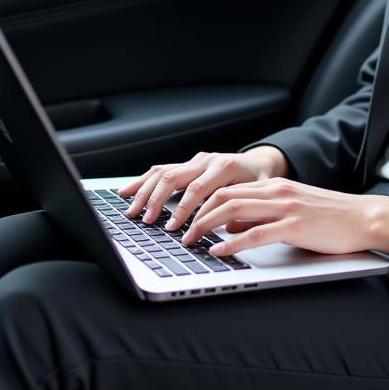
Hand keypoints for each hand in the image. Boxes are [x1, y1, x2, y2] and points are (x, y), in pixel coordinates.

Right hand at [117, 147, 287, 226]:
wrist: (262, 162)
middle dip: (158, 201)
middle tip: (148, 221)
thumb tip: (229, 229)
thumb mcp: (260, 194)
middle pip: (175, 177)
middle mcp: (207, 160)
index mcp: (225, 167)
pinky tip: (127, 192)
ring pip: (164, 172)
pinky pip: (161, 170)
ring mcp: (196, 160)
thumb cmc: (261, 181)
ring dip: (146, 192)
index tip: (175, 229)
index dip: (185, 210)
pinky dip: (143, 181)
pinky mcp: (188, 163)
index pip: (199, 189)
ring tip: (133, 212)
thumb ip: (246, 208)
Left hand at [178, 177, 388, 258]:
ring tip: (191, 242)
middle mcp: (277, 192)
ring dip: (206, 227)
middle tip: (180, 232)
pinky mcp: (295, 227)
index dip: (202, 204)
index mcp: (276, 186)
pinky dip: (232, 243)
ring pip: (234, 211)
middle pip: (225, 197)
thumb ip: (261, 216)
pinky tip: (219, 251)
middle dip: (196, 214)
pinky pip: (255, 234)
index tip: (186, 219)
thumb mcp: (291, 211)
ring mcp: (286, 207)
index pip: (229, 189)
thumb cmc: (330, 218)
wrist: (364, 218)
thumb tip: (229, 228)